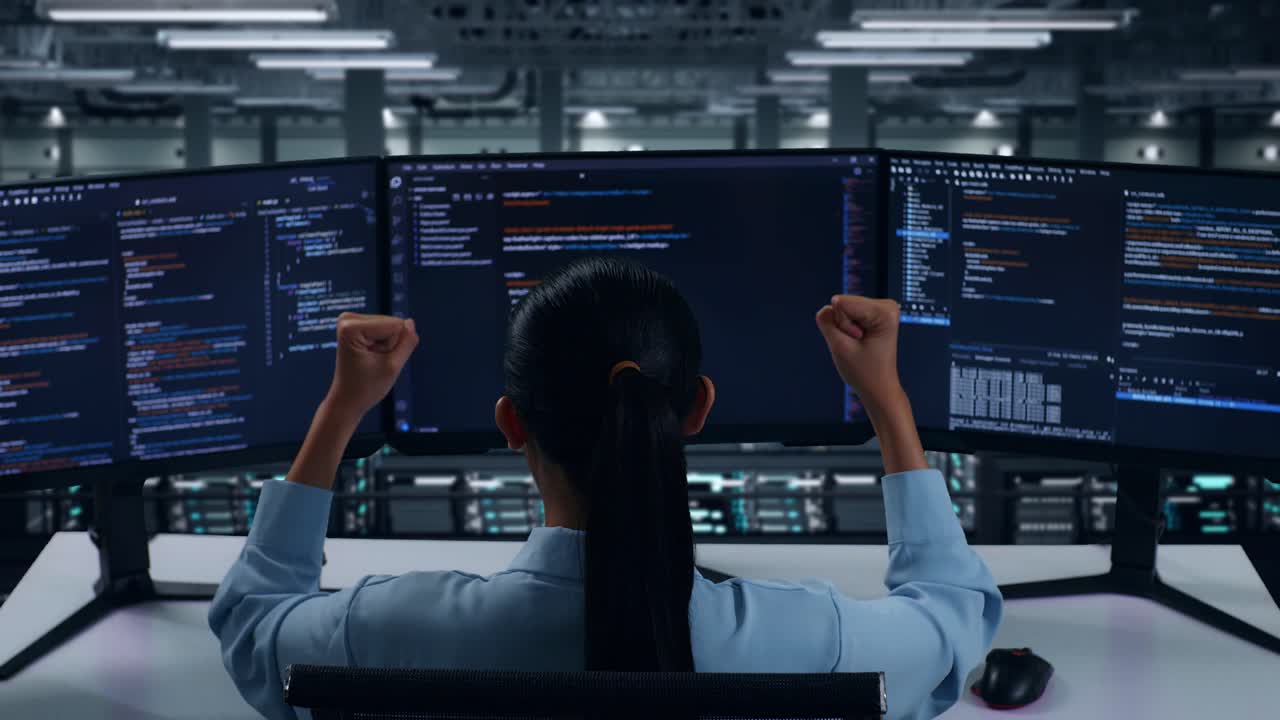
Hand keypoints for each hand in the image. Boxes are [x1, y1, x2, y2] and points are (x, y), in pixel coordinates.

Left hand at [325, 312, 418, 422]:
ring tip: (371, 359)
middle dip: (389, 345)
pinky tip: (370, 355)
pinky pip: (384, 329)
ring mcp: (350, 320)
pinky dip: (382, 344)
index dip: (392, 347)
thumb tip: (410, 322)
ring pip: (390, 326)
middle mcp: (348, 318)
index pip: (395, 325)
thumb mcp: (393, 366)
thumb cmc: (366, 387)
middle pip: (392, 323)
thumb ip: (407, 342)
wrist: (348, 399)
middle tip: (374, 361)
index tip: (376, 361)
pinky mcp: (356, 324)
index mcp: (351, 327)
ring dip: (386, 346)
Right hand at [816, 296, 925, 472]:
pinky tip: (860, 341)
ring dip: (844, 329)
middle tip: (859, 345)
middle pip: (843, 304)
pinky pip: (846, 314)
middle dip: (843, 326)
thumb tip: (827, 308)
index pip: (841, 304)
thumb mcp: (839, 346)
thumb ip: (826, 321)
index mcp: (884, 310)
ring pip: (843, 309)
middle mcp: (886, 305)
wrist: (878, 388)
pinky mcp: (873, 314)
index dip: (842, 327)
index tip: (859, 343)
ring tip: (860, 345)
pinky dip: (847, 329)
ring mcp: (881, 308)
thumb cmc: (863, 372)